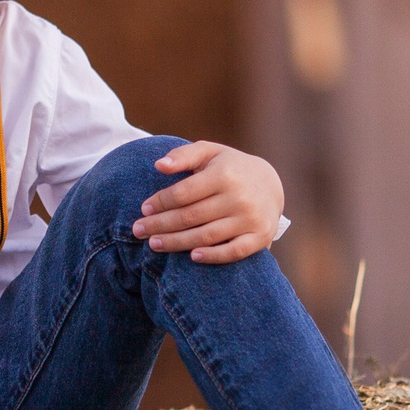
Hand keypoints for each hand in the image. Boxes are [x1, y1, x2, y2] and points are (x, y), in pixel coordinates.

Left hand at [131, 140, 283, 262]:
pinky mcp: (260, 237)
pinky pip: (233, 251)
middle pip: (190, 216)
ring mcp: (250, 219)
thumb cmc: (229, 168)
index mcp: (224, 174)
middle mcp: (239, 197)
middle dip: (160, 225)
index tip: (143, 210)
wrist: (271, 185)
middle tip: (139, 231)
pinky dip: (213, 256)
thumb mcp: (209, 152)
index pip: (183, 193)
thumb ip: (183, 155)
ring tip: (154, 245)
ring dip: (176, 242)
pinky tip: (192, 256)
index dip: (160, 202)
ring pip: (206, 236)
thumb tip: (159, 165)